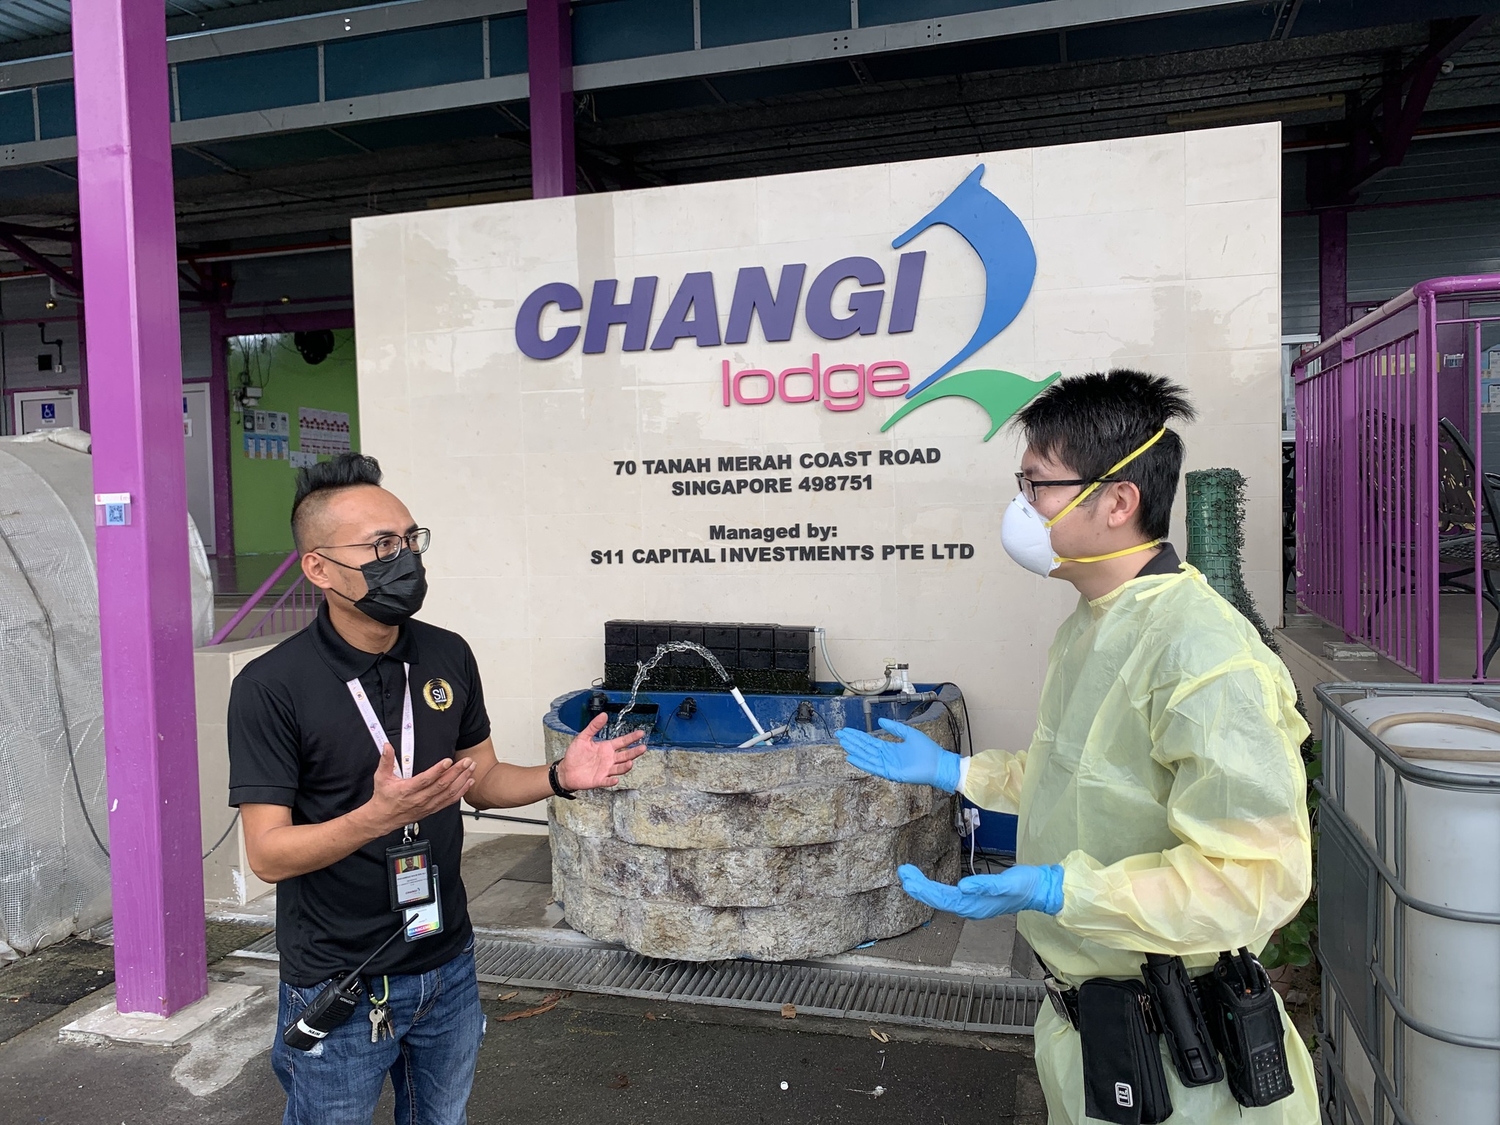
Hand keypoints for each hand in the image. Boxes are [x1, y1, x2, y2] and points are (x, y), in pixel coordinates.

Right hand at [364, 742, 474, 833]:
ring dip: (462, 780)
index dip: (438, 770)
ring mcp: (427, 805)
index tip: (448, 761)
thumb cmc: (384, 798)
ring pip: (448, 793)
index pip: (425, 780)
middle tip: (466, 761)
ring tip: (471, 769)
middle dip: (456, 772)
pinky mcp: (432, 809)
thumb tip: (387, 747)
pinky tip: (468, 783)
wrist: (383, 819)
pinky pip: (449, 801)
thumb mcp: (381, 777)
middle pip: (441, 785)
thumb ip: (385, 761)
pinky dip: (461, 792)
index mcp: (407, 790)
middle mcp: (419, 799)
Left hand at [557, 712, 647, 790]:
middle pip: (625, 755)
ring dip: (625, 766)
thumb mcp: (583, 737)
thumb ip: (593, 727)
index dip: (632, 738)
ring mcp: (606, 770)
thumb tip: (603, 715)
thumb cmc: (575, 754)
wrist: (566, 770)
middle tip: (643, 748)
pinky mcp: (599, 780)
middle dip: (634, 752)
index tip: (641, 733)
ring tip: (630, 763)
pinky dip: (612, 780)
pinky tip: (615, 779)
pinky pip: (607, 781)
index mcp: (607, 748)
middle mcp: (609, 759)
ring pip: (619, 768)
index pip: (622, 742)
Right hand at [836, 718, 961, 791]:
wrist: (939, 763)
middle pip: (865, 748)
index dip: (858, 736)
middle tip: (839, 735)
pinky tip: (852, 757)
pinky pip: (874, 767)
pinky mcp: (891, 773)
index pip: (870, 741)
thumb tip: (880, 722)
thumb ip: (895, 728)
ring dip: (854, 750)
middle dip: (852, 741)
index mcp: (891, 748)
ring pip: (867, 756)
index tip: (847, 731)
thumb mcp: (909, 733)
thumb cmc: (927, 750)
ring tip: (843, 743)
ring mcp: (888, 765)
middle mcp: (887, 757)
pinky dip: (862, 762)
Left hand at [897, 863, 1063, 918]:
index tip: (907, 876)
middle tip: (902, 872)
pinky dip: (935, 888)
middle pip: (937, 899)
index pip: (941, 898)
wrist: (1040, 890)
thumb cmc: (1025, 885)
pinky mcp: (975, 898)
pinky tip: (929, 883)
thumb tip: (962, 887)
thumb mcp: (1007, 883)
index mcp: (974, 906)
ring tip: (909, 875)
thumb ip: (986, 886)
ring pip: (941, 898)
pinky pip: (949, 896)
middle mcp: (970, 908)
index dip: (923, 888)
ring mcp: (972, 905)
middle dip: (918, 887)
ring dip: (924, 888)